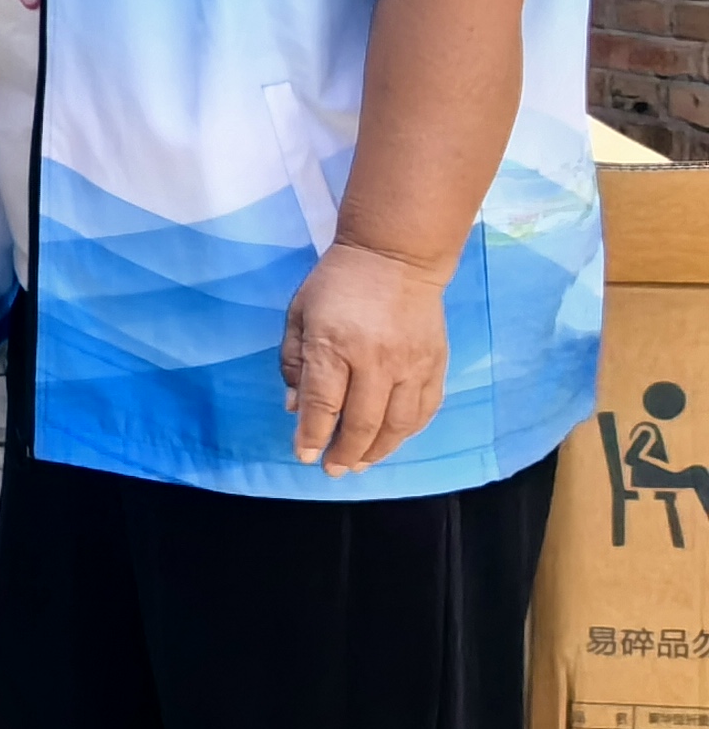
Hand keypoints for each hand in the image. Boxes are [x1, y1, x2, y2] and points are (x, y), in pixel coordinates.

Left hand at [282, 240, 450, 476]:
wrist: (395, 258)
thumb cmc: (337, 285)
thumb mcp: (299, 315)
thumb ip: (293, 362)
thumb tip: (294, 408)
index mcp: (333, 345)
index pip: (322, 404)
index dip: (312, 436)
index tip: (305, 455)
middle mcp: (375, 359)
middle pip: (362, 422)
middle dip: (345, 452)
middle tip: (334, 470)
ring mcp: (411, 364)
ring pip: (398, 423)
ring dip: (378, 450)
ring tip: (361, 463)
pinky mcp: (436, 363)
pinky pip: (425, 409)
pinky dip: (408, 431)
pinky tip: (392, 440)